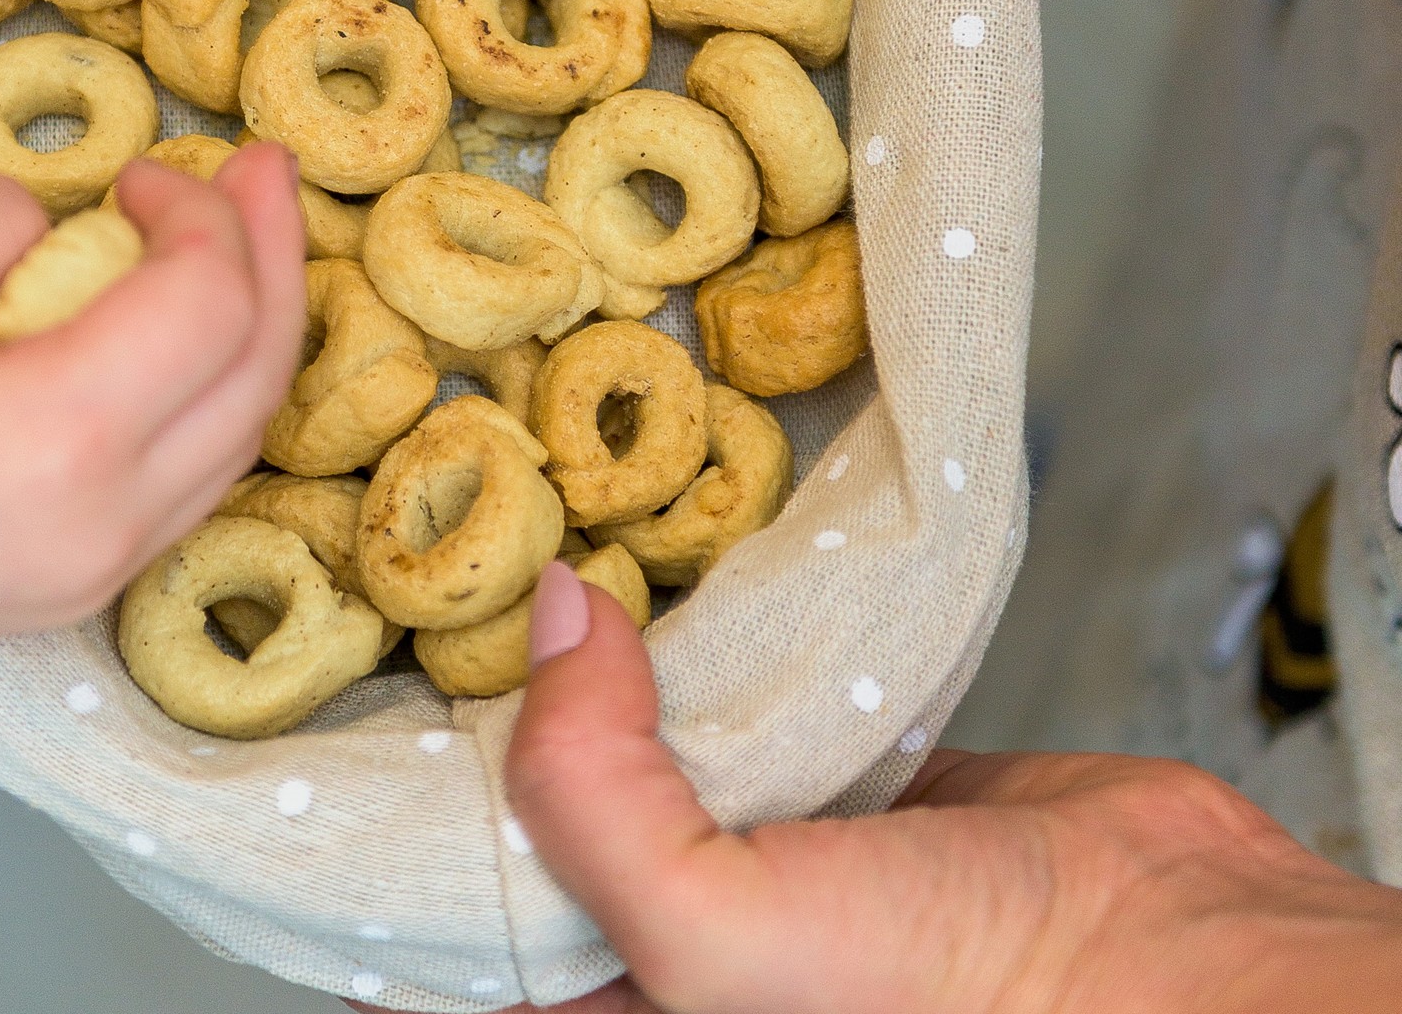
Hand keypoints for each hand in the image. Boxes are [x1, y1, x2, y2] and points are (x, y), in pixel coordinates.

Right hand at [0, 145, 303, 813]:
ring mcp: (87, 580)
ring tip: (243, 246)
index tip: (142, 171)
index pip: (213, 306)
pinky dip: (210, 404)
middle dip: (277, 258)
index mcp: (61, 440)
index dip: (206, 215)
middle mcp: (102, 527)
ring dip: (255, 334)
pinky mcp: (59, 600)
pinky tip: (186, 346)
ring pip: (236, 444)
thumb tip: (69, 232)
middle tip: (271, 174)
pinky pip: (184, 491)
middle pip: (258, 380)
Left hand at [481, 563, 1401, 1013]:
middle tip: (434, 580)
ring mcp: (746, 843)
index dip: (400, 815)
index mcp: (613, 1009)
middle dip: (494, 709)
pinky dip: (697, 636)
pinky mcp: (817, 767)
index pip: (463, 914)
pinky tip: (653, 569)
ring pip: (634, 736)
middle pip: (538, 806)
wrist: (1170, 962)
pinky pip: (729, 688)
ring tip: (523, 552)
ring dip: (597, 661)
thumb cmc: (948, 1009)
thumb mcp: (715, 948)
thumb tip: (551, 614)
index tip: (351, 693)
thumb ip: (592, 794)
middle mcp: (663, 941)